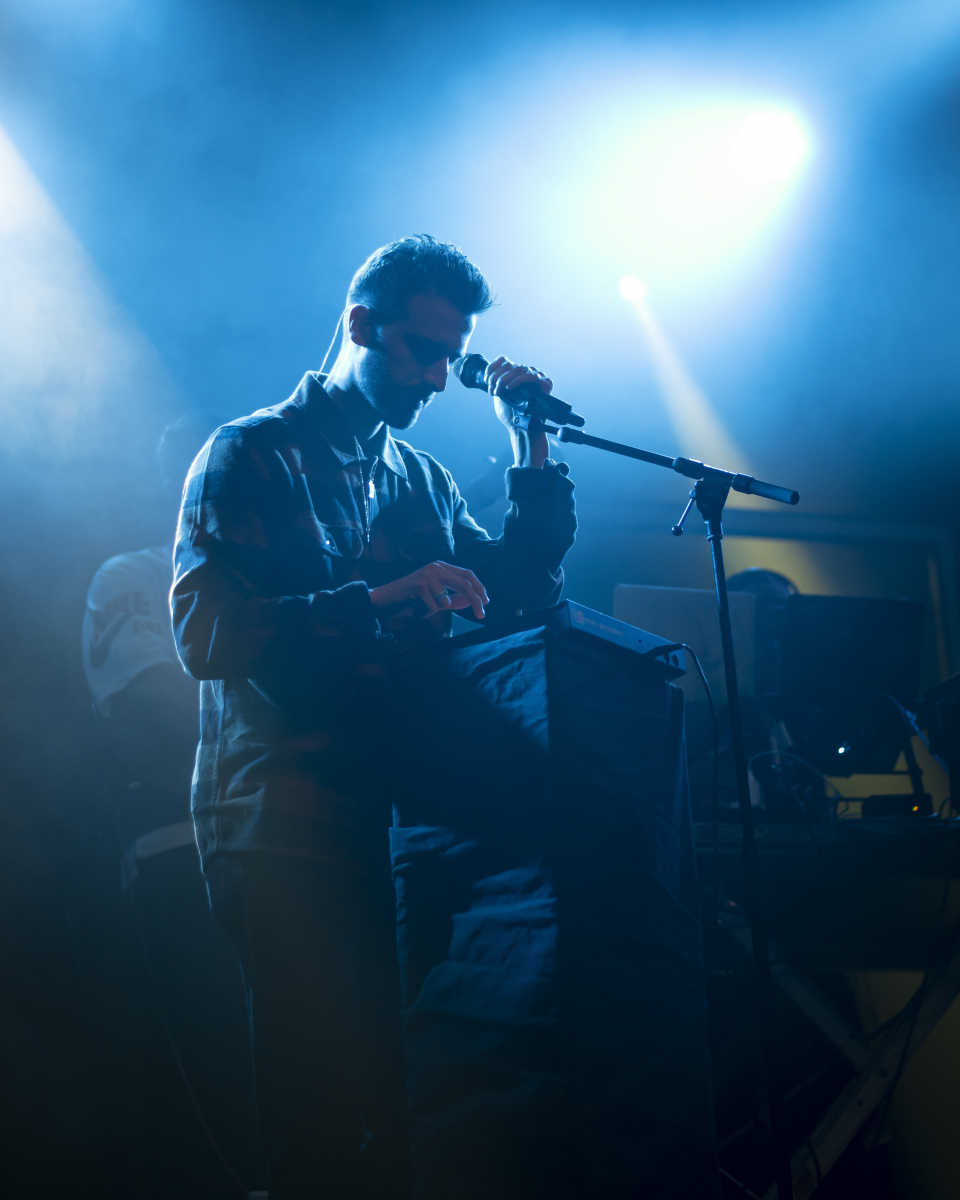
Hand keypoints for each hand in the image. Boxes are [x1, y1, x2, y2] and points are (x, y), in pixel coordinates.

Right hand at [369, 561, 488, 619]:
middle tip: (482, 615)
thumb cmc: (410, 600)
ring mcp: (427, 574)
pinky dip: (425, 613)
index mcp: (441, 567)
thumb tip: (471, 601)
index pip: (468, 574)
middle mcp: (436, 567)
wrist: (383, 600)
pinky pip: (433, 607)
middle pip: (465, 584)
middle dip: (475, 601)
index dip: (480, 588)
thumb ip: (453, 599)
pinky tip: (414, 609)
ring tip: (421, 608)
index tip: (486, 603)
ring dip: (435, 611)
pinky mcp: (419, 585)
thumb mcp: (435, 599)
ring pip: (446, 600)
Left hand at [484, 356, 552, 468]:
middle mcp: (526, 375)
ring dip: (505, 379)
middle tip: (493, 390)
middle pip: (510, 365)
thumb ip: (496, 383)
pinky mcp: (546, 384)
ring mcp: (536, 378)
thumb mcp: (499, 396)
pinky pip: (531, 376)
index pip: (503, 361)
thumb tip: (488, 373)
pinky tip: (510, 388)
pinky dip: (519, 380)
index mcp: (515, 376)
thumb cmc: (511, 416)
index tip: (486, 380)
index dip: (493, 368)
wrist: (521, 429)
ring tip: (500, 390)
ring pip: (520, 368)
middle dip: (497, 377)